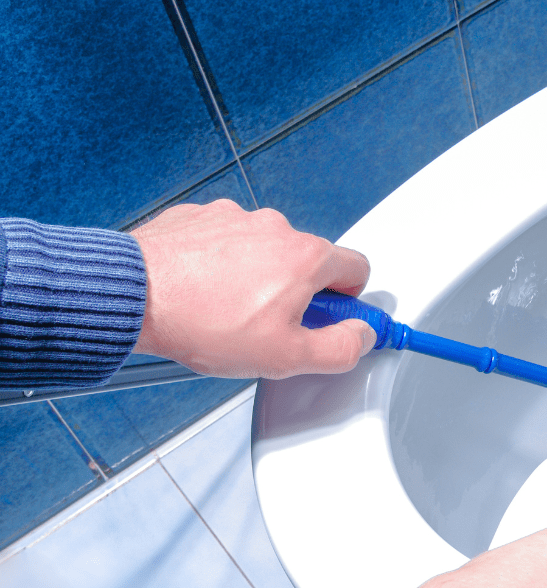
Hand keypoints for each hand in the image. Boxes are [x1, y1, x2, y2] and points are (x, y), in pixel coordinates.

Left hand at [131, 199, 374, 378]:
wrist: (131, 296)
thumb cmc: (203, 322)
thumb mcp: (286, 357)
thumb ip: (339, 349)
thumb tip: (361, 338)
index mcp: (306, 257)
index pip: (357, 269)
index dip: (348, 301)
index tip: (331, 321)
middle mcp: (275, 228)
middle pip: (308, 261)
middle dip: (298, 292)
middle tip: (270, 327)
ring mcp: (235, 218)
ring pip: (265, 251)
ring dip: (257, 277)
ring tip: (226, 312)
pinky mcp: (199, 218)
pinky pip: (225, 242)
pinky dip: (220, 264)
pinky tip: (202, 292)